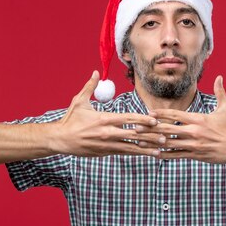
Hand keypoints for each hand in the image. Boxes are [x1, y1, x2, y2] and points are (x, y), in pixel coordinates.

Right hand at [48, 71, 164, 156]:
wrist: (60, 139)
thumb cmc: (70, 119)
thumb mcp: (79, 101)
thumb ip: (90, 87)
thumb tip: (96, 72)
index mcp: (104, 119)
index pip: (127, 119)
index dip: (142, 119)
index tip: (155, 120)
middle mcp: (107, 133)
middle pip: (133, 134)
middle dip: (150, 135)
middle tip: (165, 136)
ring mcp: (107, 144)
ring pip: (131, 146)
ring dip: (147, 148)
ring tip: (160, 149)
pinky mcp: (105, 152)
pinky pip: (124, 152)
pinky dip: (137, 152)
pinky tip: (147, 153)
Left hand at [137, 76, 225, 162]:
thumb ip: (220, 92)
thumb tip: (220, 76)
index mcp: (198, 119)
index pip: (175, 115)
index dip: (161, 114)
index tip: (149, 113)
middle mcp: (194, 132)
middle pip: (167, 129)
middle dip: (151, 128)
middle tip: (137, 126)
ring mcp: (193, 145)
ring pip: (169, 143)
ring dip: (153, 142)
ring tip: (140, 141)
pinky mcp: (195, 155)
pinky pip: (176, 155)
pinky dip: (164, 154)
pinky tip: (154, 153)